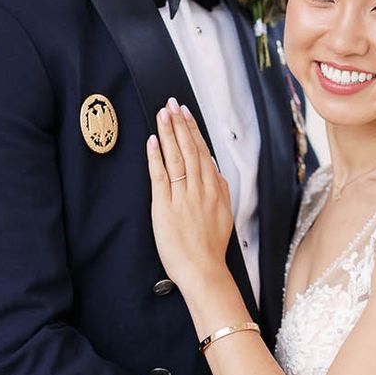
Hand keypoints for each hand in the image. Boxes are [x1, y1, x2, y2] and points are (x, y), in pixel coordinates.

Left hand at [146, 98, 234, 292]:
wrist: (204, 271)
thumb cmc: (211, 246)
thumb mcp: (224, 213)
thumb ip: (219, 187)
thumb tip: (212, 165)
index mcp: (214, 189)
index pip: (201, 152)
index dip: (192, 130)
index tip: (185, 113)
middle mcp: (200, 189)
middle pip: (189, 149)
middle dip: (179, 124)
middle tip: (171, 104)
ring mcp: (182, 197)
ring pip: (176, 158)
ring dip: (168, 134)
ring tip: (162, 114)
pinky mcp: (165, 208)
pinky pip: (160, 177)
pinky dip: (156, 157)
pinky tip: (152, 142)